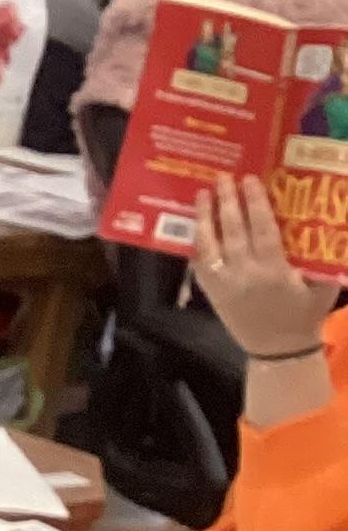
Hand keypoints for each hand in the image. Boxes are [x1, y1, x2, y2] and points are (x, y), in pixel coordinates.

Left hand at [193, 178, 337, 357]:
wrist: (279, 352)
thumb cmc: (305, 315)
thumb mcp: (323, 285)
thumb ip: (326, 257)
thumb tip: (334, 224)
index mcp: (274, 271)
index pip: (261, 229)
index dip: (254, 202)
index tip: (249, 180)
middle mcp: (245, 275)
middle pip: (232, 231)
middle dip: (227, 202)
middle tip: (223, 178)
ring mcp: (225, 285)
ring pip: (210, 246)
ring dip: (205, 218)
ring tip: (203, 194)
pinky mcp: (213, 294)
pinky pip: (200, 266)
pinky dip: (197, 245)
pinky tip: (197, 227)